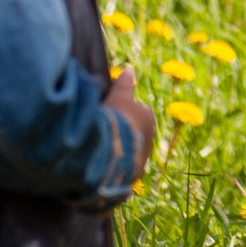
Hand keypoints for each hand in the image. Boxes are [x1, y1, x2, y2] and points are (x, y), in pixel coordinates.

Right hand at [105, 65, 156, 179]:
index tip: (105, 114)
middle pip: (130, 132)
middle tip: (99, 132)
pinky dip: (112, 165)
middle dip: (118, 132)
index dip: (117, 111)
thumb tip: (128, 71)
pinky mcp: (132, 176)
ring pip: (125, 150)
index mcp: (147, 117)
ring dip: (114, 150)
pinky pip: (121, 167)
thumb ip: (123, 85)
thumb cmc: (116, 120)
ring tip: (96, 149)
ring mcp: (141, 158)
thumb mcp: (118, 97)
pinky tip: (99, 163)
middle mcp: (149, 138)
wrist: (113, 152)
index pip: (133, 111)